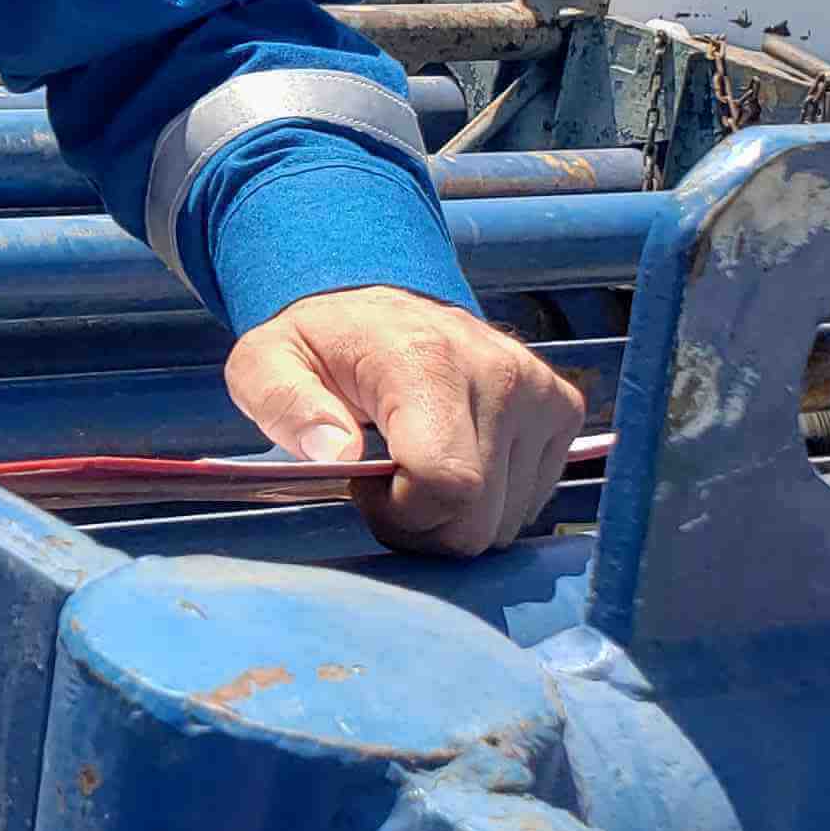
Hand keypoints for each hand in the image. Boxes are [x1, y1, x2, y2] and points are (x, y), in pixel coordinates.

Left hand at [222, 288, 583, 558]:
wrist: (380, 302)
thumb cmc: (320, 343)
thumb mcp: (267, 363)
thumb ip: (285, 405)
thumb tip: (336, 451)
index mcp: (426, 362)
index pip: (446, 483)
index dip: (400, 514)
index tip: (364, 486)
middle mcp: (499, 373)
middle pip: (479, 520)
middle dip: (424, 527)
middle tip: (385, 489)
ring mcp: (539, 391)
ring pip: (508, 521)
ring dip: (456, 517)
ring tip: (416, 470)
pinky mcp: (562, 407)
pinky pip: (532, 499)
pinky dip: (491, 500)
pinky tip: (455, 462)